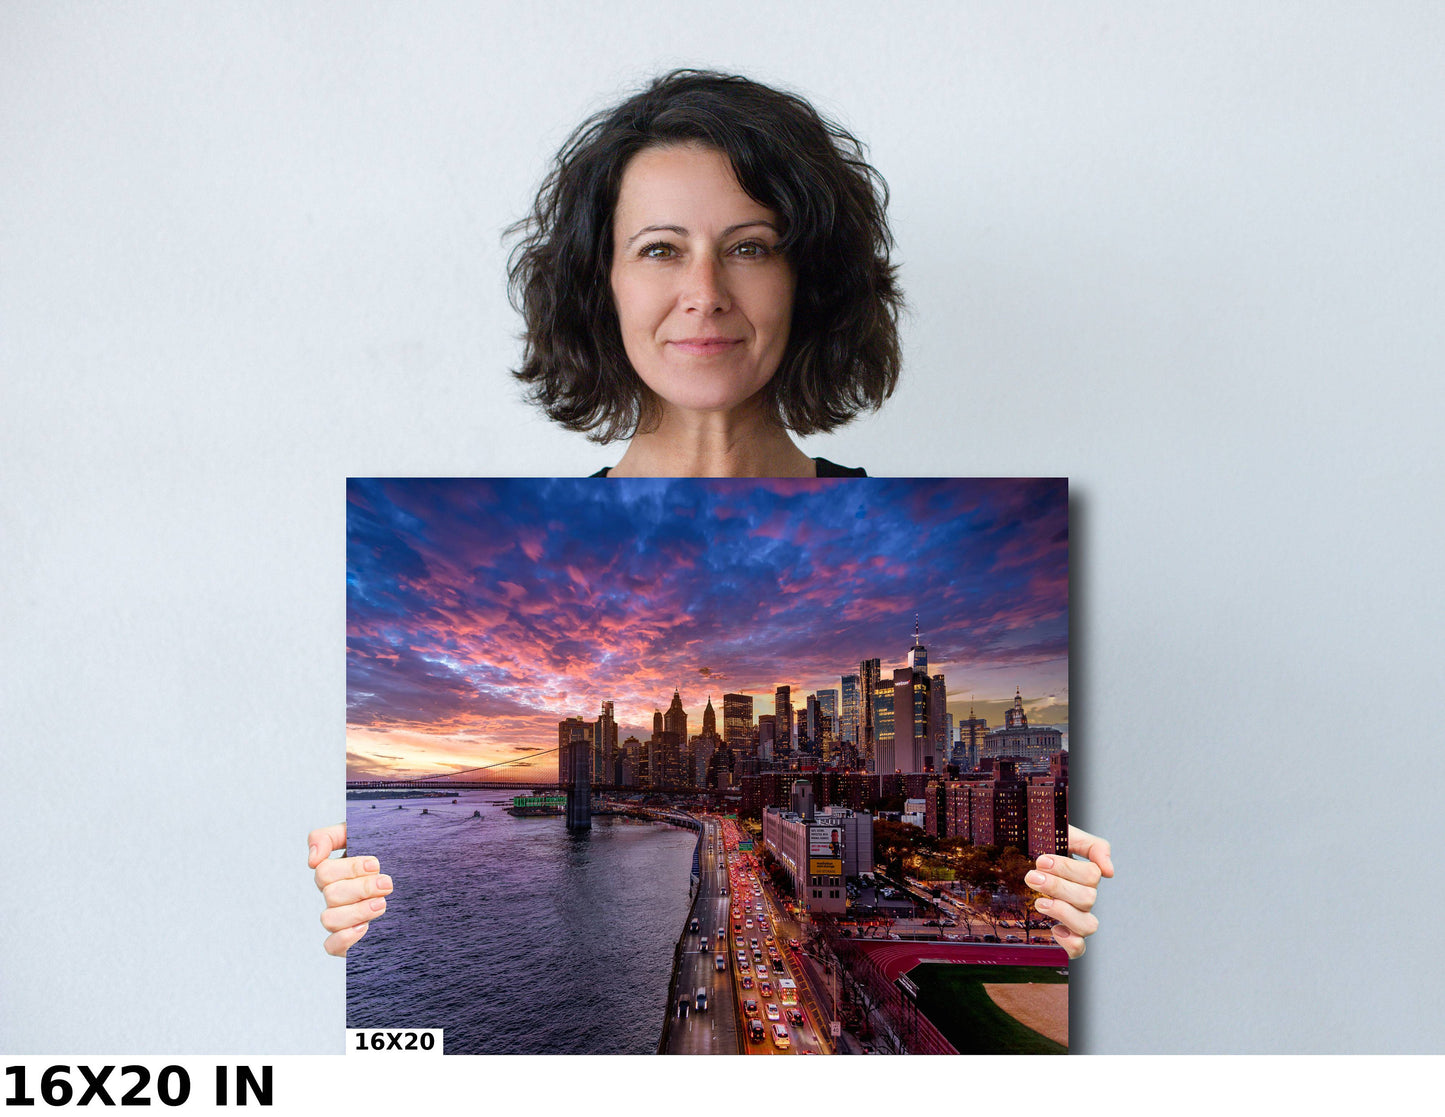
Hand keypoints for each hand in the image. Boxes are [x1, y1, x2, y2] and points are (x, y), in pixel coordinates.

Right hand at [308, 823, 392, 956]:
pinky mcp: (349, 941)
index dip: (350, 868)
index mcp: (335, 873)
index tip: (375, 864)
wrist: (418, 880)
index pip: (324, 871)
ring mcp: (341, 919)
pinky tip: (365, 928)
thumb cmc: (388, 854)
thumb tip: (312, 859)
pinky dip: (345, 938)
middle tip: (387, 884)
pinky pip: (331, 946)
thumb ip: (329, 837)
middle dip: (362, 888)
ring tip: (382, 904)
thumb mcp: (361, 835)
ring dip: (357, 911)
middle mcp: (335, 897)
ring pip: (329, 919)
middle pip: (331, 895)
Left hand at [1027, 825, 1112, 959]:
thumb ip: (1092, 846)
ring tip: (1039, 903)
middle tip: (1031, 877)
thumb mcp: (1065, 835)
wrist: (1013, 858)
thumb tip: (1110, 872)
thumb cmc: (1040, 846)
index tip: (1041, 860)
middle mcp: (1083, 898)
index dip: (1067, 869)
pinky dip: (1070, 943)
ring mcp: (1075, 917)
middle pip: (1087, 899)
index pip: (1092, 875)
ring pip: (1088, 925)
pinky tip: (1054, 930)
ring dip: (1063, 912)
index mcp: (1085, 876)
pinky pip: (1078, 949)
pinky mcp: (1063, 935)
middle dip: (1057, 887)